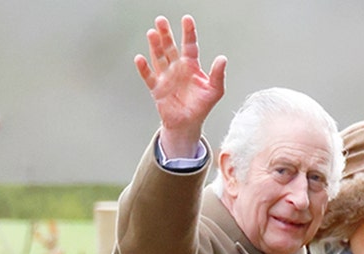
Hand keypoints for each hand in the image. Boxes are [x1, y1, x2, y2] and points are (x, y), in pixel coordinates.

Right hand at [133, 15, 226, 157]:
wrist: (188, 124)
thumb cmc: (201, 106)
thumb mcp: (215, 91)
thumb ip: (218, 74)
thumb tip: (222, 58)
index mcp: (191, 66)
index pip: (190, 45)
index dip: (188, 32)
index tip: (186, 19)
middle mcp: (177, 68)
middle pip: (170, 47)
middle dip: (166, 34)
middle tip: (161, 20)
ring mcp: (166, 77)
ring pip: (159, 58)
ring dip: (155, 46)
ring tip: (152, 33)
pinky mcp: (157, 88)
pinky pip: (149, 76)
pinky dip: (144, 68)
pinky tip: (140, 58)